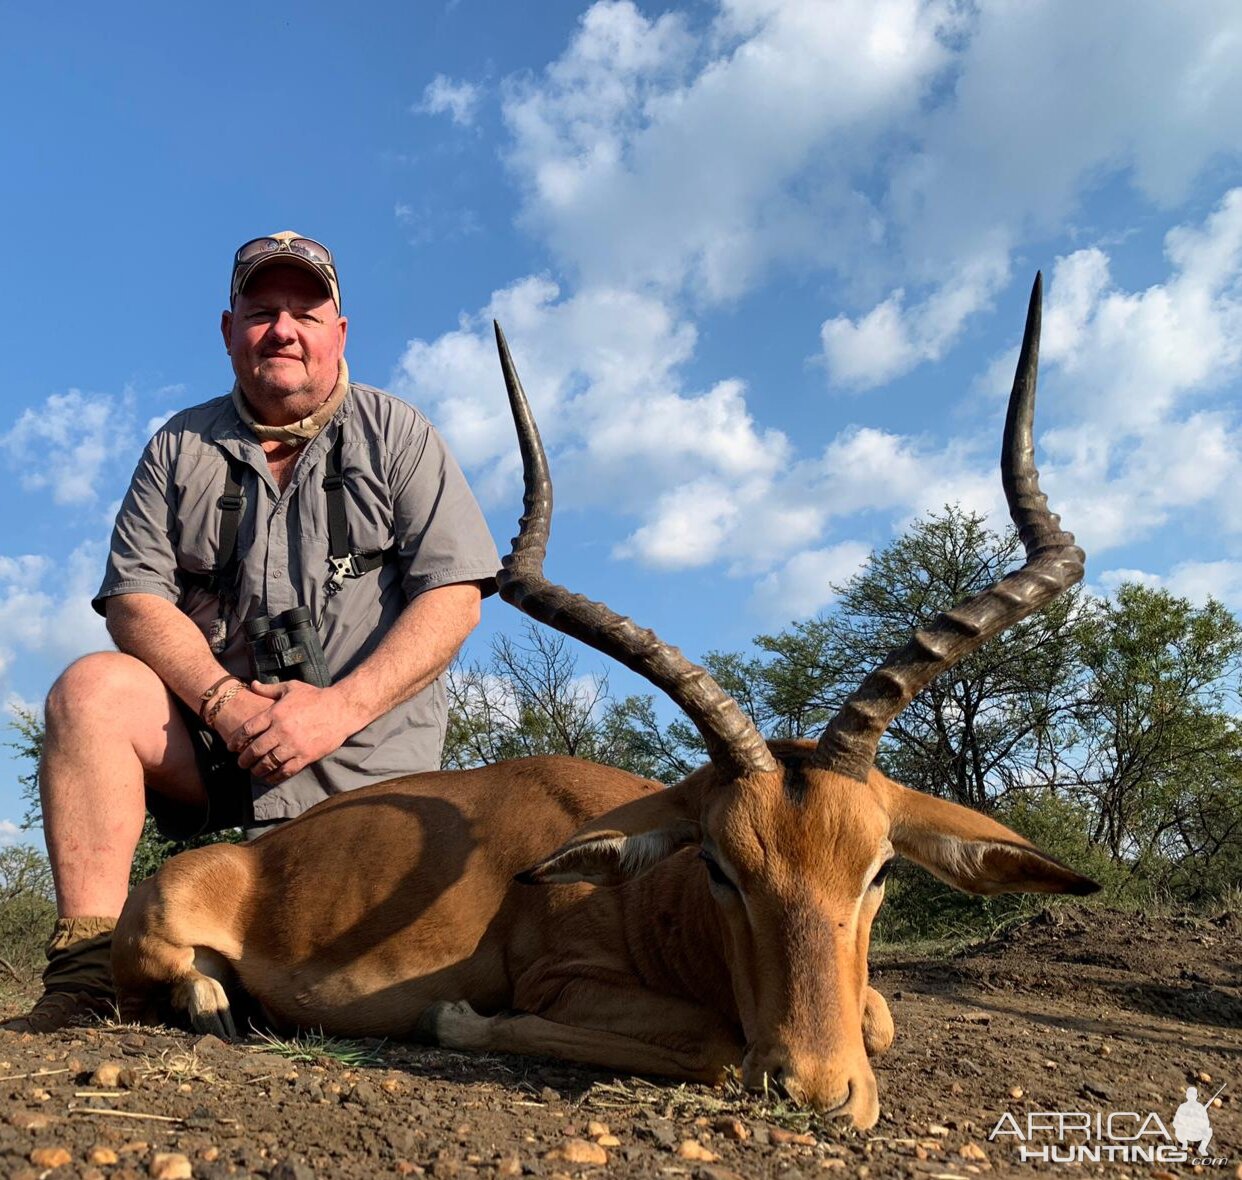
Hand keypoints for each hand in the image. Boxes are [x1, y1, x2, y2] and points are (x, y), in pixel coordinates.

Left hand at [225, 681, 357, 783]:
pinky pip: (286, 771)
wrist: (341, 709)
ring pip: (268, 762)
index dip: (236, 740)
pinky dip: (275, 776)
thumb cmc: (316, 697)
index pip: (248, 729)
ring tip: (254, 771)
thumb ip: (269, 689)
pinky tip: (270, 777)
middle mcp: (282, 731)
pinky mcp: (306, 756)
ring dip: (257, 769)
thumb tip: (251, 684)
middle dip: (244, 758)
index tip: (231, 747)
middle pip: (255, 749)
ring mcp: (294, 745)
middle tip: (240, 762)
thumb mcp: (291, 688)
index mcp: (275, 713)